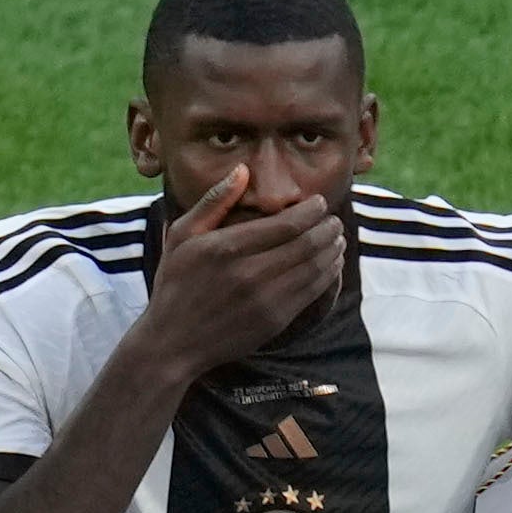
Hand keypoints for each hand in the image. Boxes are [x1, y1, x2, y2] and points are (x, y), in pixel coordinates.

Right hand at [139, 166, 344, 369]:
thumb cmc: (175, 284)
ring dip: (333, 251)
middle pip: (306, 245)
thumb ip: (214, 201)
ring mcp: (265, 300)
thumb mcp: (182, 235)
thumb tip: (243, 170)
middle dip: (327, 228)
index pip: (286, 224)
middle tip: (335, 220)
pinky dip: (328, 276)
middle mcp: (249, 273)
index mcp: (227, 247)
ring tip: (338, 238)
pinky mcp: (274, 321)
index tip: (321, 203)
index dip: (311, 211)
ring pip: (314, 268)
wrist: (173, 342)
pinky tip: (331, 265)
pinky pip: (312, 293)